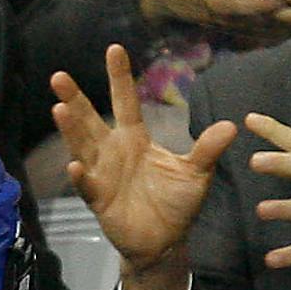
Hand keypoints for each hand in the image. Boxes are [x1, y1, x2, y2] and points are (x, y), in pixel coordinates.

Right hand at [51, 44, 235, 289]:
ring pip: (82, 147)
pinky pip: (88, 186)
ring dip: (70, 129)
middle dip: (74, 99)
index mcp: (135, 139)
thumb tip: (231, 125)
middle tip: (59, 76)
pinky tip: (74, 167)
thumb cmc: (177, 203)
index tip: (114, 48)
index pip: (126, 103)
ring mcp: (102, 174)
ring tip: (59, 107)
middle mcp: (113, 151)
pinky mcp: (100, 199)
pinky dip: (81, 177)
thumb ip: (207, 149)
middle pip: (90, 120)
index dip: (120, 77)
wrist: (165, 241)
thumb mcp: (196, 173)